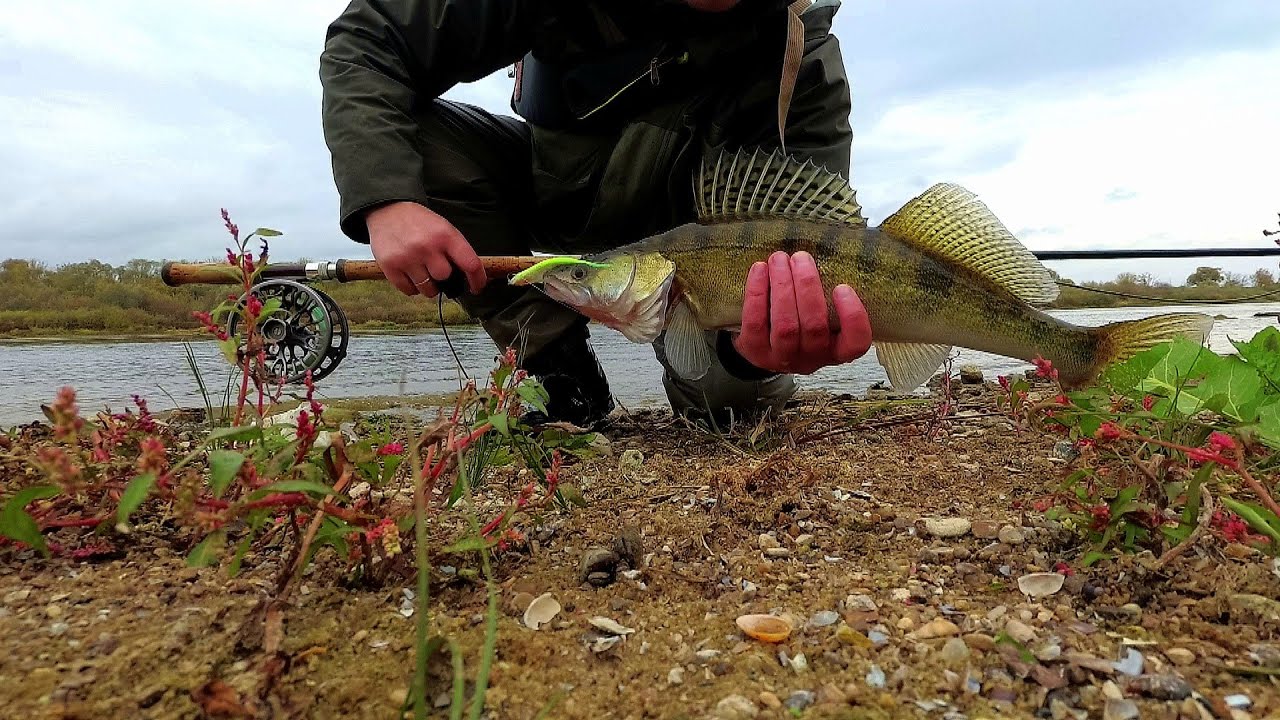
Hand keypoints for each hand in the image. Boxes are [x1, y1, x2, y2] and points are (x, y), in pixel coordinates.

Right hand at [365, 201, 485, 297]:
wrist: (388, 210)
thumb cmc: (419, 222)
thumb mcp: (443, 228)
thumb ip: (456, 250)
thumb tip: (468, 277)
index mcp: (445, 235)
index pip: (470, 264)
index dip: (477, 280)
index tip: (476, 287)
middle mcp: (427, 247)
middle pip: (445, 277)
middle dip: (443, 277)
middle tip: (435, 267)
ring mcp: (408, 258)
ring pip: (427, 289)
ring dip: (428, 286)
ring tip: (422, 271)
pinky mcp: (391, 267)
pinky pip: (409, 291)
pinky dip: (412, 287)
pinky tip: (410, 274)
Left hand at [732, 251, 871, 374]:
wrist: (762, 344)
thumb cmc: (800, 322)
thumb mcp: (822, 315)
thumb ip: (828, 296)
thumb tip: (826, 250)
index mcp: (836, 350)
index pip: (856, 343)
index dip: (853, 316)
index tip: (842, 287)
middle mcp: (812, 358)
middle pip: (814, 326)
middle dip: (807, 286)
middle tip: (801, 257)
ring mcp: (781, 358)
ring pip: (785, 325)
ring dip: (782, 287)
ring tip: (779, 259)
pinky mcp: (755, 351)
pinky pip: (755, 322)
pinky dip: (757, 293)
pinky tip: (759, 269)